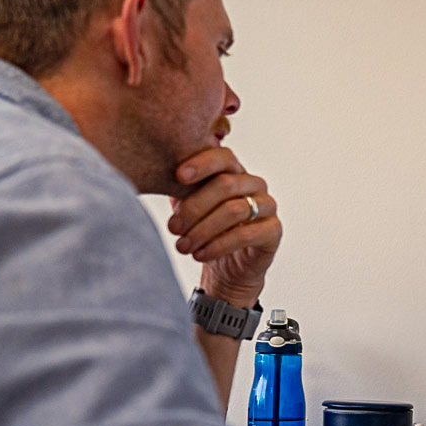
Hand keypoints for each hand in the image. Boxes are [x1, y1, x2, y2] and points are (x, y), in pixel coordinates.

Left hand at [166, 147, 281, 305]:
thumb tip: (152, 174)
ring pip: (234, 210)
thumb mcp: (188, 207)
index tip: (179, 176)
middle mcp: (254, 185)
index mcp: (234, 172)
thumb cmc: (206, 232)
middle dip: (194, 207)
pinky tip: (200, 255)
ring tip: (183, 246)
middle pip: (226, 185)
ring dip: (203, 230)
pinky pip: (247, 234)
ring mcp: (267, 206)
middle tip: (173, 227)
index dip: (202, 164)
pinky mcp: (273, 231)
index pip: (223, 157)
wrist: (227, 268)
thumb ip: (178, 189)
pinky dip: (219, 246)